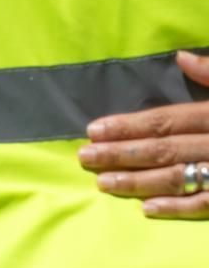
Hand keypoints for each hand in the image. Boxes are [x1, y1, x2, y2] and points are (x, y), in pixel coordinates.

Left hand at [79, 51, 208, 218]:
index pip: (166, 119)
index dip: (127, 125)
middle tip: (84, 158)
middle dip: (121, 154)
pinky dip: (181, 208)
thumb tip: (183, 57)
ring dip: (139, 182)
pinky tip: (148, 209)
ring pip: (181, 177)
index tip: (93, 130)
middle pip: (164, 149)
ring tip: (103, 184)